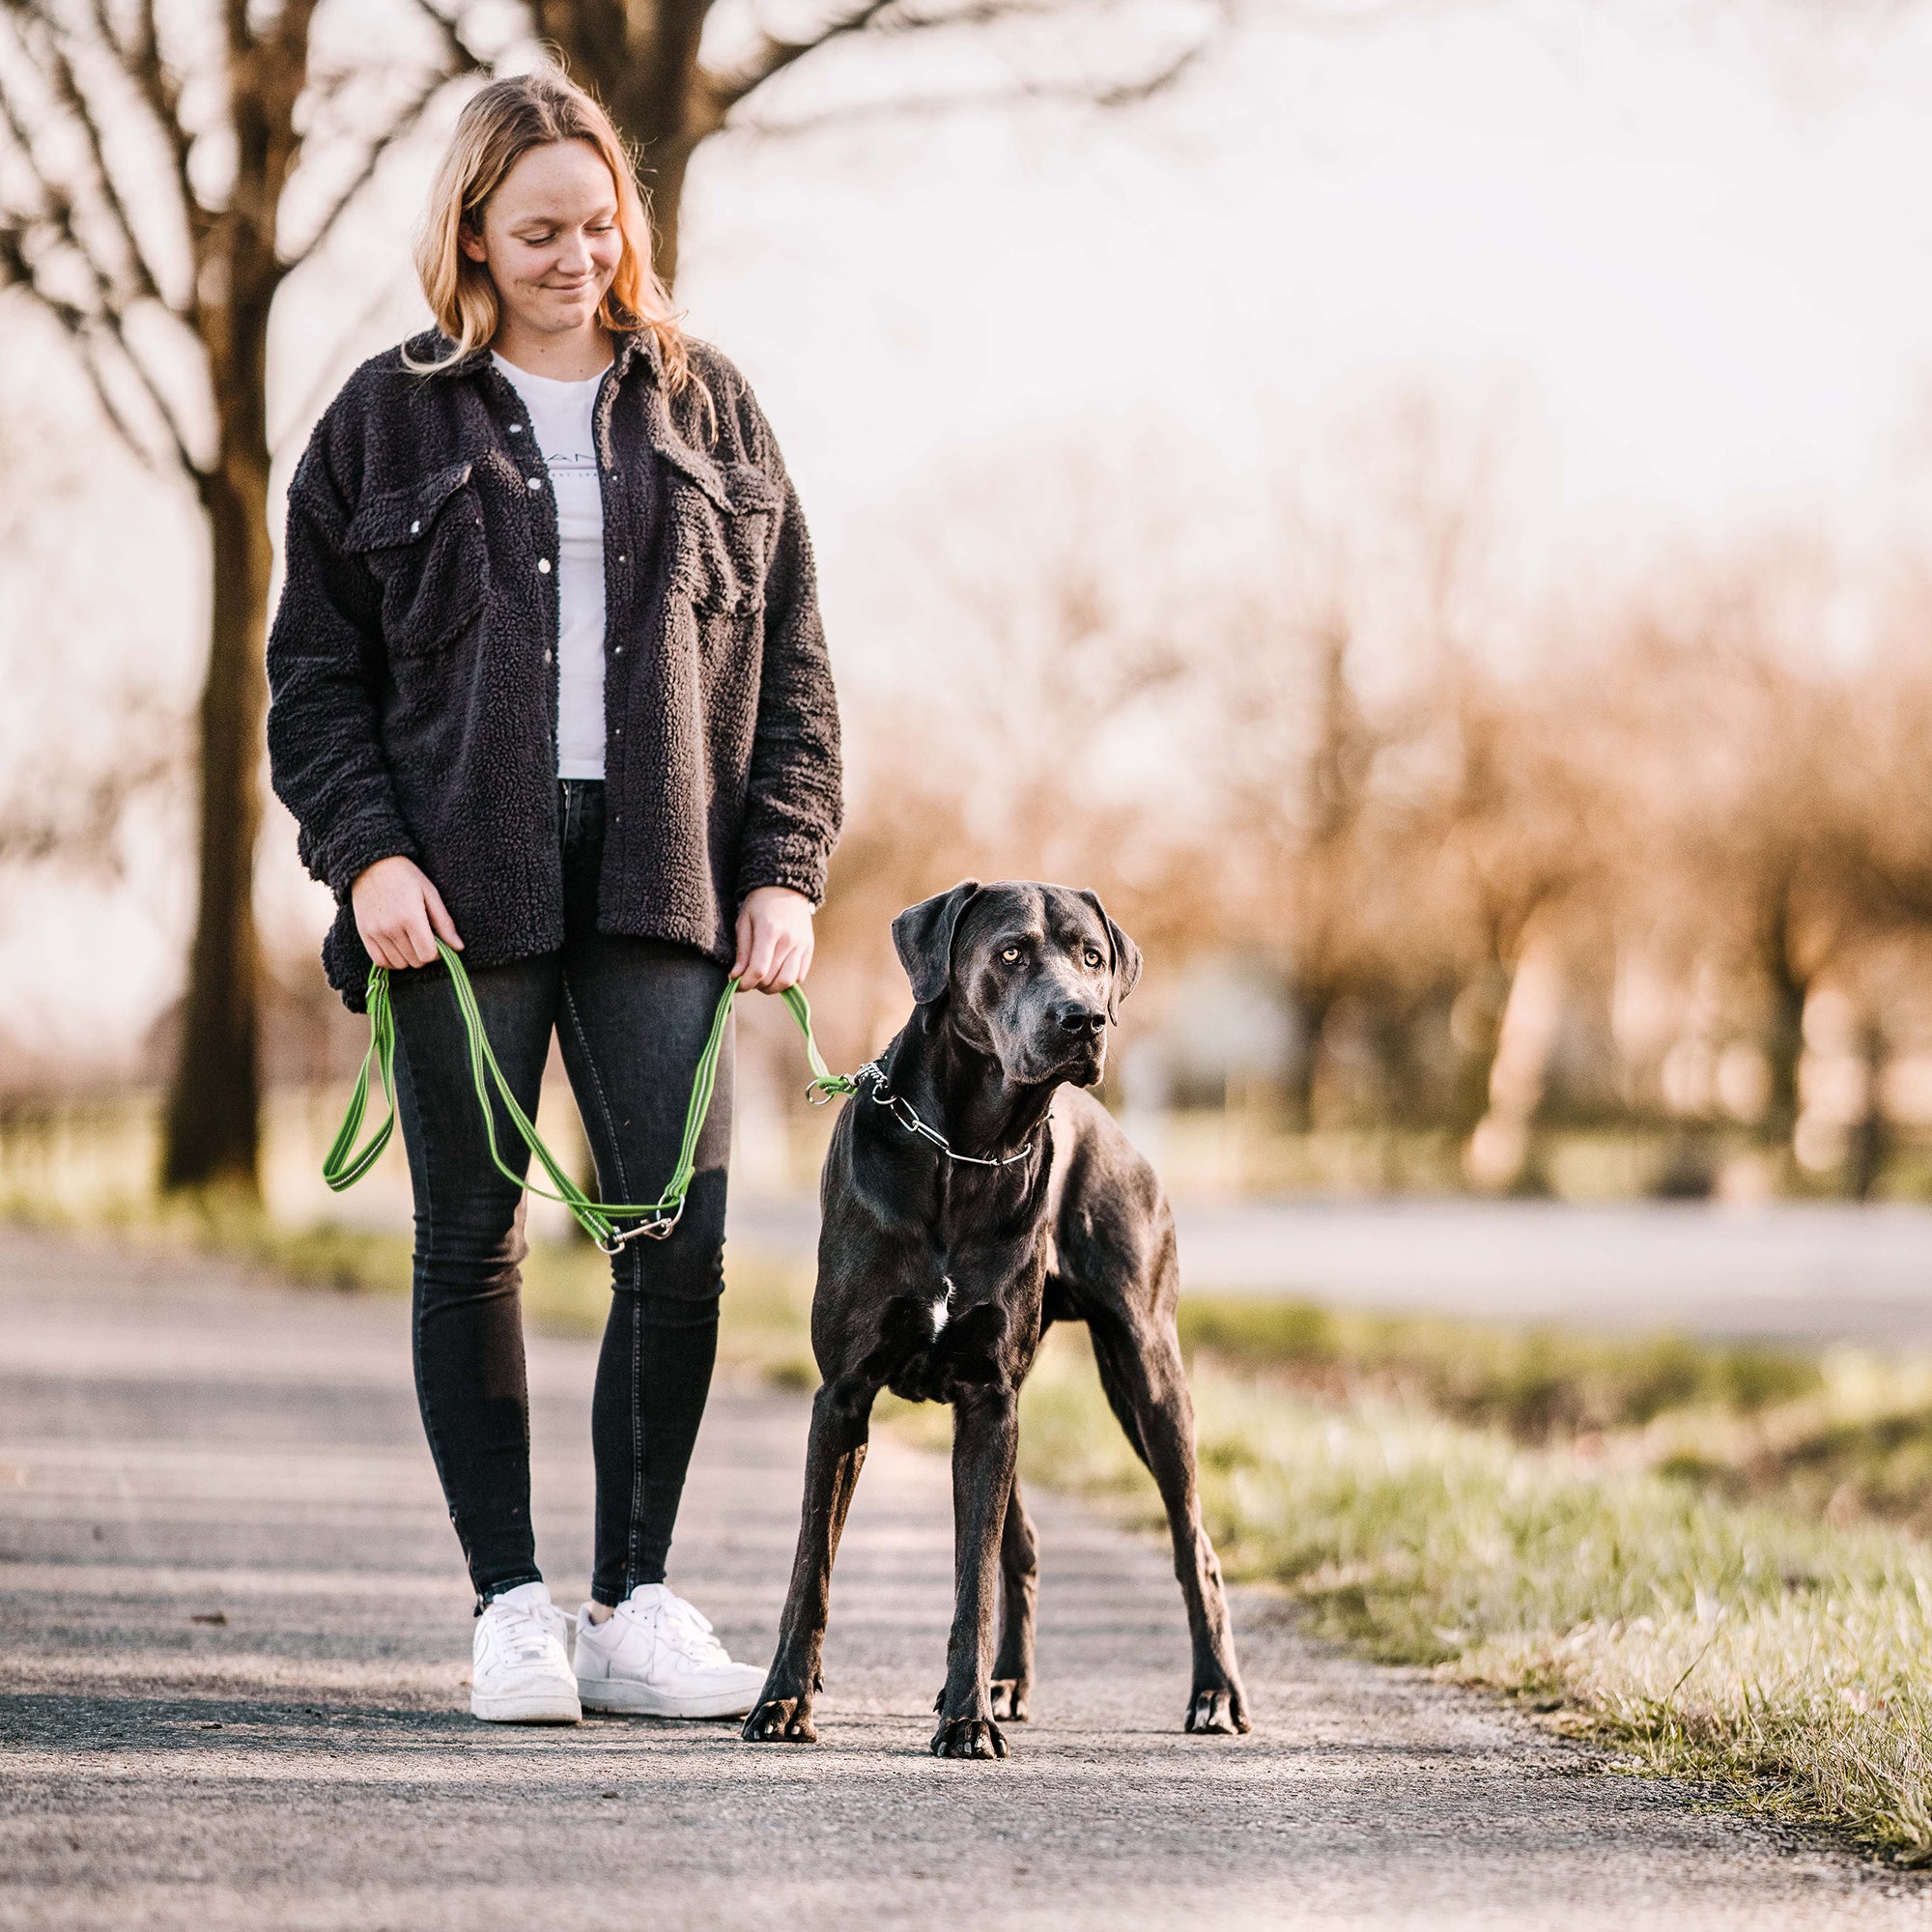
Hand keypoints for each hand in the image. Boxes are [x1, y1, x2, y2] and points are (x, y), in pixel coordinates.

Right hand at [351, 855, 461, 969]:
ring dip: (409, 958)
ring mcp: (376, 932)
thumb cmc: (405, 877)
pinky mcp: (364, 934)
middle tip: (424, 939)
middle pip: (415, 961)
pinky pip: (380, 961)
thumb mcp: (430, 894)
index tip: (437, 942)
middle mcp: (392, 928)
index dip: (437, 953)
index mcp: (411, 918)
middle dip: (424, 954)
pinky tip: (398, 948)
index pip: (428, 955)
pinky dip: (392, 960)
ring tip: (411, 941)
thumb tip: (458, 947)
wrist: (371, 865)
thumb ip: (444, 923)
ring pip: (399, 964)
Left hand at [732, 886, 813, 993]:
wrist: (786, 887)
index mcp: (770, 931)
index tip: (736, 984)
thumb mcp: (744, 922)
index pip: (759, 969)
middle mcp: (789, 940)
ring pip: (787, 982)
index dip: (745, 983)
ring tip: (762, 978)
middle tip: (748, 978)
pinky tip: (776, 972)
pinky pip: (799, 976)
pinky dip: (786, 981)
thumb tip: (736, 977)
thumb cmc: (759, 904)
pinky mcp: (809, 949)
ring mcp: (802, 945)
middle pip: (772, 979)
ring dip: (772, 987)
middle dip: (756, 985)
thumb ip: (742, 951)